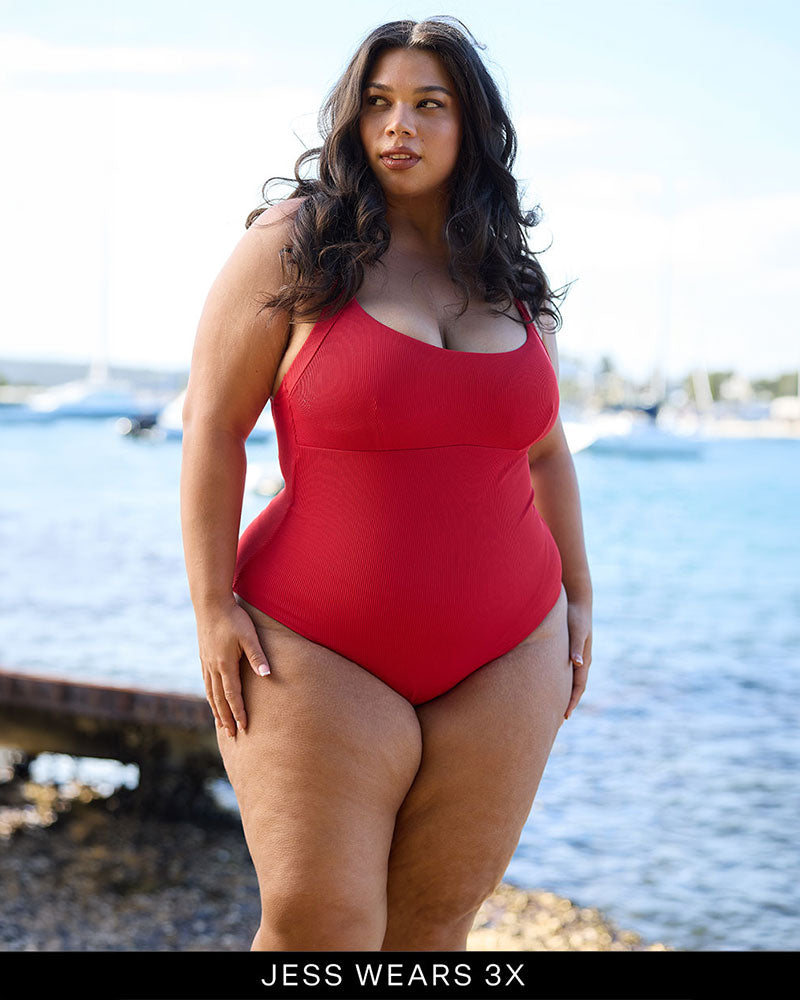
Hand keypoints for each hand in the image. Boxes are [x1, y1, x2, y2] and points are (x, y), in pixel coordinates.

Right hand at [196, 598, 270, 737]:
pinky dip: (210, 696)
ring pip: (210, 693)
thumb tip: (267, 676)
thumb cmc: (234, 618)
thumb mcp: (249, 636)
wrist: (210, 604)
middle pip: (219, 699)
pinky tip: (212, 700)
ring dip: (216, 710)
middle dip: (226, 718)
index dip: (239, 713)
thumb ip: (258, 656)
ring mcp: (206, 663)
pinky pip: (206, 683)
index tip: (244, 728)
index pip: (233, 696)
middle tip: (231, 735)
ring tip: (221, 724)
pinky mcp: (203, 657)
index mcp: (225, 665)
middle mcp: (213, 668)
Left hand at [565, 598, 591, 719]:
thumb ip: (576, 646)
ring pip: (571, 680)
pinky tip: (550, 684)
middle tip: (559, 719)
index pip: (579, 687)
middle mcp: (582, 660)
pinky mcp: (569, 650)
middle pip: (576, 687)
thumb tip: (578, 663)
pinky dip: (560, 681)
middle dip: (568, 702)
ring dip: (564, 693)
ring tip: (554, 705)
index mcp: (584, 660)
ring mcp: (576, 656)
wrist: (579, 602)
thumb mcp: (577, 631)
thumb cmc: (576, 616)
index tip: (565, 715)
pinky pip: (565, 671)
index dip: (572, 701)